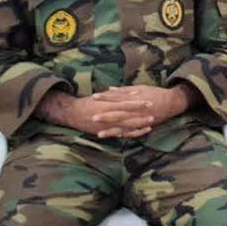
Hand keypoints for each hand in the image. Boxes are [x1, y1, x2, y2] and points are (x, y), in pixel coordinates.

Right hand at [37, 89, 153, 137]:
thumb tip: (130, 91)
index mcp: (106, 105)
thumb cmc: (88, 103)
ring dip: (139, 125)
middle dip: (141, 115)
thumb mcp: (101, 97)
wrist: (72, 114)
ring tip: (151, 123)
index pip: (125, 104)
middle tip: (154, 112)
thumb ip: (116, 95)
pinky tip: (142, 131)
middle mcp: (107, 116)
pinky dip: (132, 133)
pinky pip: (121, 134)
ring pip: (125, 127)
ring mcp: (107, 126)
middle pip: (127, 116)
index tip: (148, 100)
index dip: (137, 103)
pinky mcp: (106, 132)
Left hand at [94, 85, 194, 128]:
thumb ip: (124, 90)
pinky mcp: (143, 125)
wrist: (172, 102)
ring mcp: (140, 119)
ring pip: (124, 126)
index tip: (93, 97)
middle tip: (92, 118)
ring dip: (111, 131)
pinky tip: (114, 138)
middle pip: (119, 113)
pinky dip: (123, 135)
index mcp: (135, 98)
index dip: (105, 98)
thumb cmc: (155, 93)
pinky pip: (132, 132)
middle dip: (106, 117)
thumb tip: (109, 88)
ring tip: (99, 134)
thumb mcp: (140, 88)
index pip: (117, 97)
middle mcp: (136, 109)